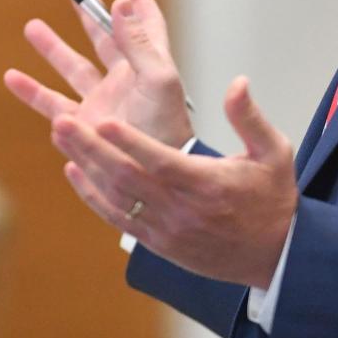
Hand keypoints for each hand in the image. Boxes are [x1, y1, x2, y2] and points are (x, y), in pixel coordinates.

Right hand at [4, 0, 192, 148]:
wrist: (152, 175)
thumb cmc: (166, 127)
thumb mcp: (157, 79)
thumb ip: (138, 42)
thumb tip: (121, 2)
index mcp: (149, 64)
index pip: (146, 24)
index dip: (138, 2)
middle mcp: (124, 80)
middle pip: (105, 38)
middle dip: (91, 13)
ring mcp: (102, 101)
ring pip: (73, 67)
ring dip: (53, 48)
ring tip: (32, 26)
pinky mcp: (81, 124)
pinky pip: (52, 103)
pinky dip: (32, 91)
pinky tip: (12, 77)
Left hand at [50, 76, 297, 288]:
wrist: (276, 254)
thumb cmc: (274, 197)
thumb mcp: (274, 151)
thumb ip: (250, 117)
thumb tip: (237, 82)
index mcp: (209, 185)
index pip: (162, 162)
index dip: (131, 143)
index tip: (105, 120)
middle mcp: (182, 210)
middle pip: (127, 178)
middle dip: (91, 149)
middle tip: (63, 121)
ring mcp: (167, 230)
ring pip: (116, 197)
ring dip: (86, 166)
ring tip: (61, 136)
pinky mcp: (158, 243)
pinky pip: (118, 218)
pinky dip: (93, 196)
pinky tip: (74, 172)